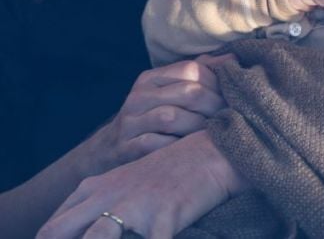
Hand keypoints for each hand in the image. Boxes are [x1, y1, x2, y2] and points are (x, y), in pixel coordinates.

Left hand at [37, 131, 245, 238]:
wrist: (213, 152)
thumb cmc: (172, 171)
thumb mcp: (127, 181)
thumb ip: (99, 201)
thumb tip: (75, 231)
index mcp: (96, 188)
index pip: (52, 226)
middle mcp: (109, 197)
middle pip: (57, 231)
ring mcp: (135, 206)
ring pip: (96, 238)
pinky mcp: (164, 216)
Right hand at [84, 54, 230, 176]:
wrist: (109, 151)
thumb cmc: (153, 119)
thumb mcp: (171, 92)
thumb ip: (201, 73)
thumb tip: (233, 58)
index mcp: (151, 78)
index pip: (191, 69)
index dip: (217, 83)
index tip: (231, 97)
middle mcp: (138, 96)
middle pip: (188, 93)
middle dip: (215, 106)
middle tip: (229, 118)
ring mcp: (130, 122)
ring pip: (173, 117)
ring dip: (199, 127)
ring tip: (213, 134)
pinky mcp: (127, 147)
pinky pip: (158, 144)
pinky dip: (178, 147)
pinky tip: (190, 151)